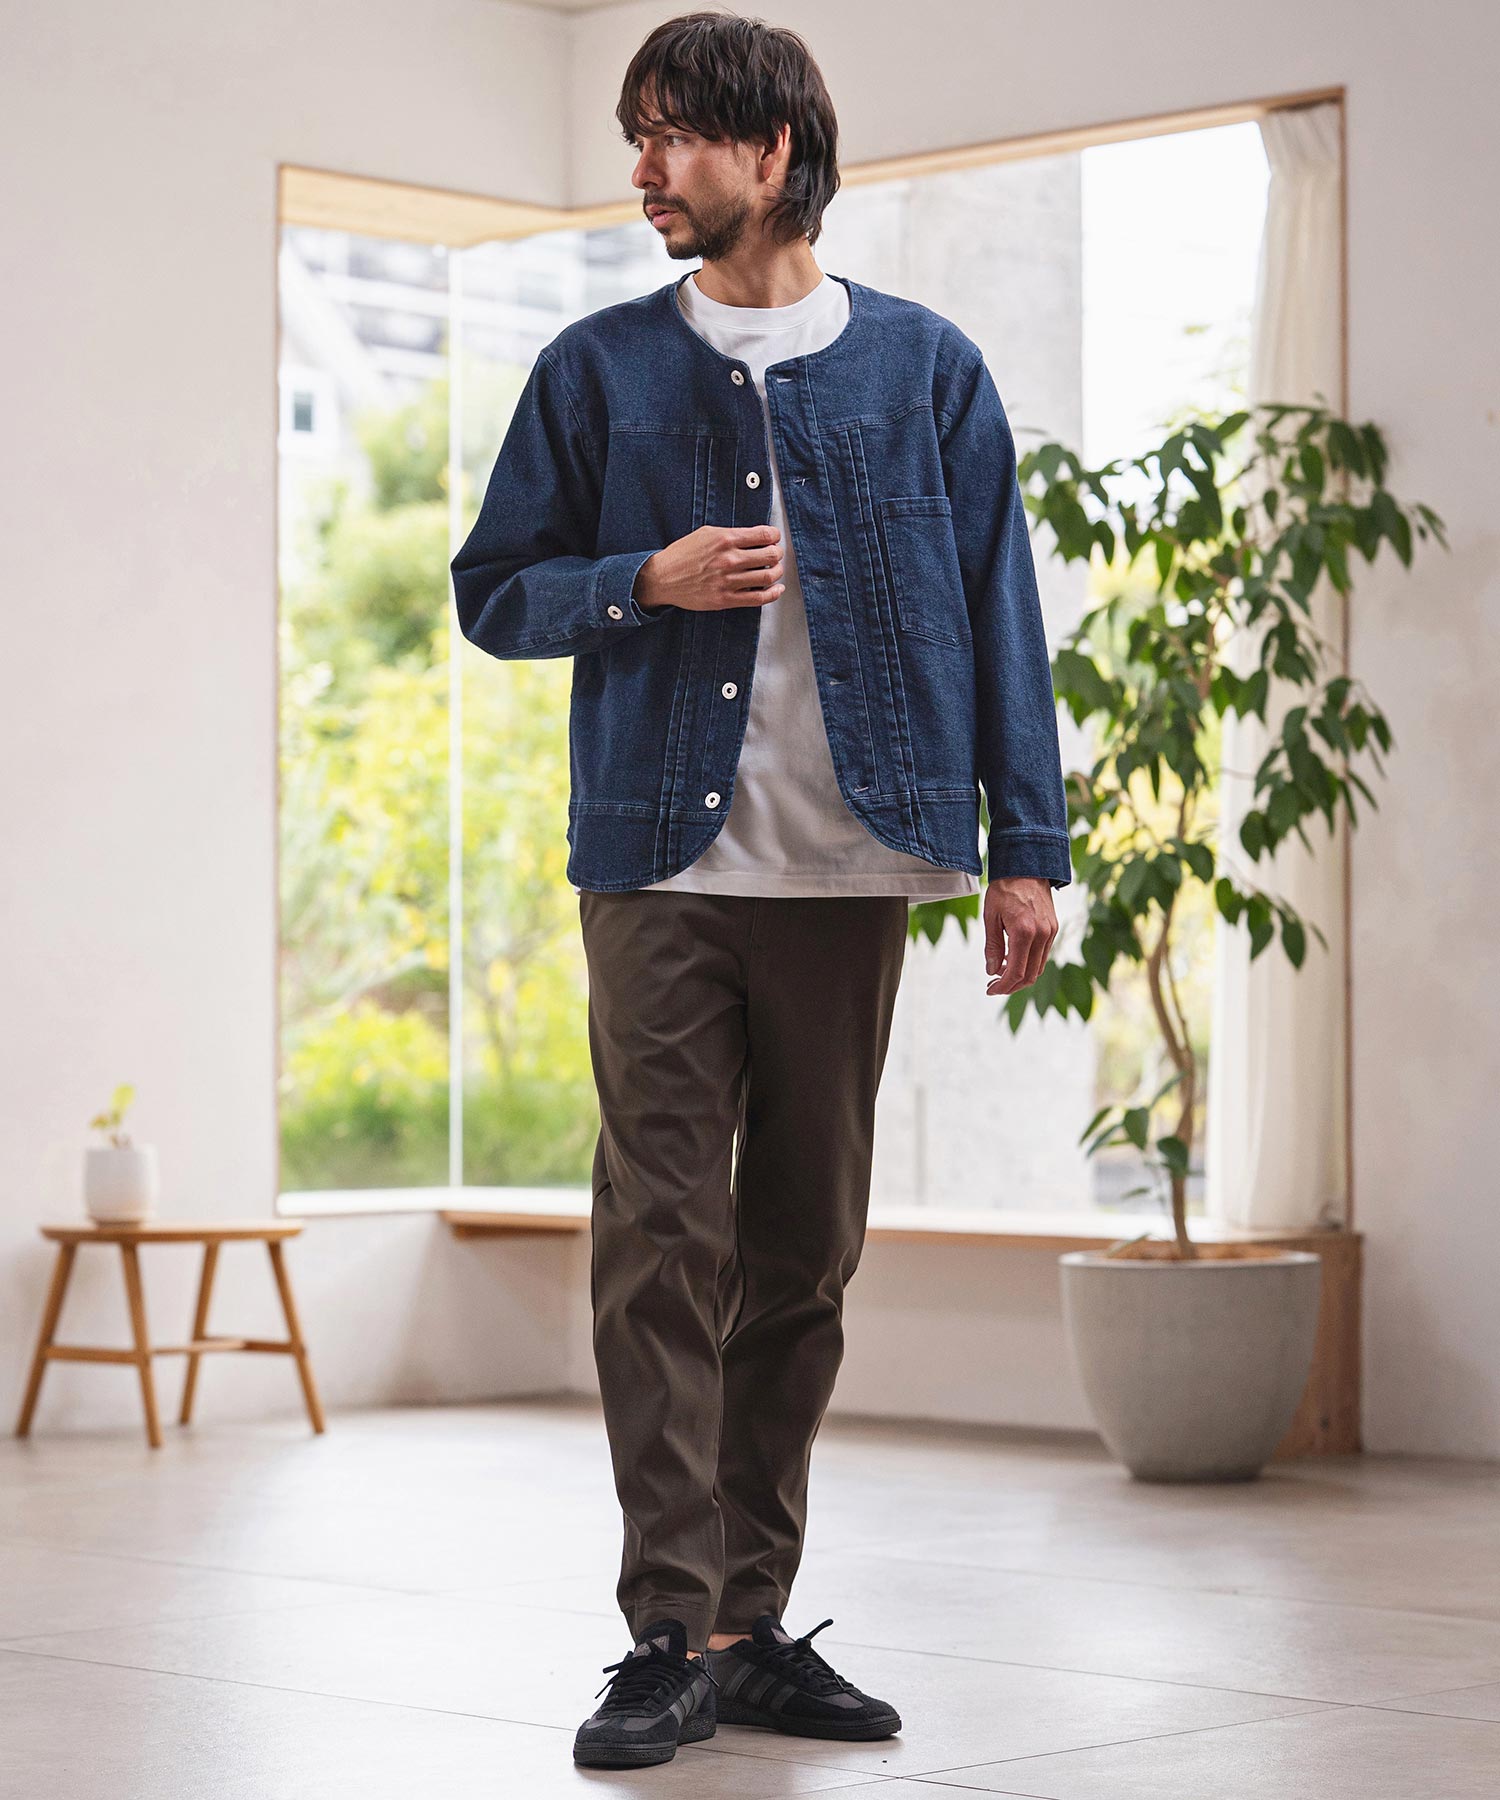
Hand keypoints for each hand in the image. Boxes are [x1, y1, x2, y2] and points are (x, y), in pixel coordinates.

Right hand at [632, 525, 784, 613]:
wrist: (663, 578)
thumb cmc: (683, 554)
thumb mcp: (706, 533)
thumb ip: (731, 534)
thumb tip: (755, 536)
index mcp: (725, 539)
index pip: (765, 535)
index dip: (775, 536)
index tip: (775, 538)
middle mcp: (729, 559)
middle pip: (771, 556)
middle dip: (778, 554)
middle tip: (775, 554)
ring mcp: (728, 581)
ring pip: (768, 577)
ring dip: (777, 572)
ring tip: (774, 570)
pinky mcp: (726, 599)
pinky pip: (758, 598)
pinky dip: (773, 594)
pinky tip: (777, 589)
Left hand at [984, 878, 1057, 994]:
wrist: (1027, 866)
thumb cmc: (1005, 888)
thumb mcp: (991, 916)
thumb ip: (992, 946)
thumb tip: (992, 971)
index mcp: (1024, 932)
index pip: (1016, 971)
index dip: (1003, 986)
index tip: (991, 989)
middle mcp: (1042, 934)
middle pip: (1030, 975)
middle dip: (1011, 985)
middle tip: (994, 986)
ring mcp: (1050, 932)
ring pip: (1038, 967)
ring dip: (1020, 975)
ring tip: (1001, 973)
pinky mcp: (1053, 928)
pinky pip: (1042, 955)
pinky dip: (1028, 963)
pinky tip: (1012, 959)